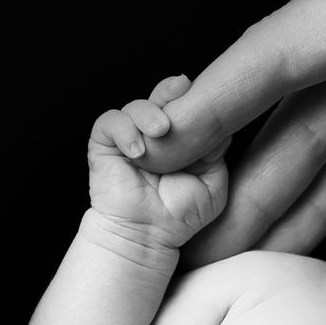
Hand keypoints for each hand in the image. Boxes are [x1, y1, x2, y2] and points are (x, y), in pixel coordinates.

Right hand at [88, 75, 228, 248]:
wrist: (150, 235)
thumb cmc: (181, 214)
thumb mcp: (212, 183)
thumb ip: (217, 155)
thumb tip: (222, 130)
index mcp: (179, 138)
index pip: (183, 108)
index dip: (189, 96)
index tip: (199, 88)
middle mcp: (154, 134)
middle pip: (159, 99)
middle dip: (168, 91)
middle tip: (180, 89)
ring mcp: (129, 138)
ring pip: (135, 107)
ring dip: (148, 113)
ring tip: (161, 130)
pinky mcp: (104, 146)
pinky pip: (109, 123)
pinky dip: (124, 130)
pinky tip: (138, 151)